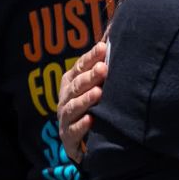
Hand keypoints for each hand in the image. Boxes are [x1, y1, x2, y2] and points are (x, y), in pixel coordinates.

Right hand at [57, 42, 107, 162]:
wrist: (87, 143)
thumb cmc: (95, 106)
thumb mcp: (98, 85)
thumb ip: (102, 64)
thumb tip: (112, 36)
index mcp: (71, 83)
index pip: (79, 67)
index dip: (90, 58)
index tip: (104, 48)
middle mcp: (66, 99)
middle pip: (76, 86)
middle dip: (89, 77)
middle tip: (103, 68)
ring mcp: (66, 119)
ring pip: (72, 107)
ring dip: (84, 100)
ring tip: (98, 92)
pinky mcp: (69, 139)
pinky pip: (74, 131)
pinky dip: (81, 125)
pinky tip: (91, 120)